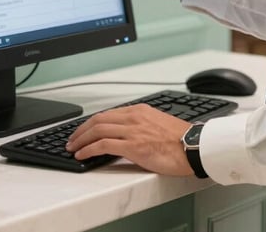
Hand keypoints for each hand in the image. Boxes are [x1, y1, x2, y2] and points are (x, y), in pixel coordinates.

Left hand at [66, 104, 194, 175]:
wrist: (193, 147)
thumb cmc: (179, 140)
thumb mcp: (157, 123)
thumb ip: (140, 124)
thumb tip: (125, 133)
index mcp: (139, 110)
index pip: (108, 113)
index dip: (91, 122)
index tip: (83, 130)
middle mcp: (134, 117)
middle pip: (98, 119)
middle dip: (81, 130)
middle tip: (72, 139)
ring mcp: (132, 131)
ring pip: (98, 130)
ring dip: (81, 139)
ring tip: (73, 147)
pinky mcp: (133, 146)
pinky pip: (104, 145)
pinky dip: (89, 149)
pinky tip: (83, 155)